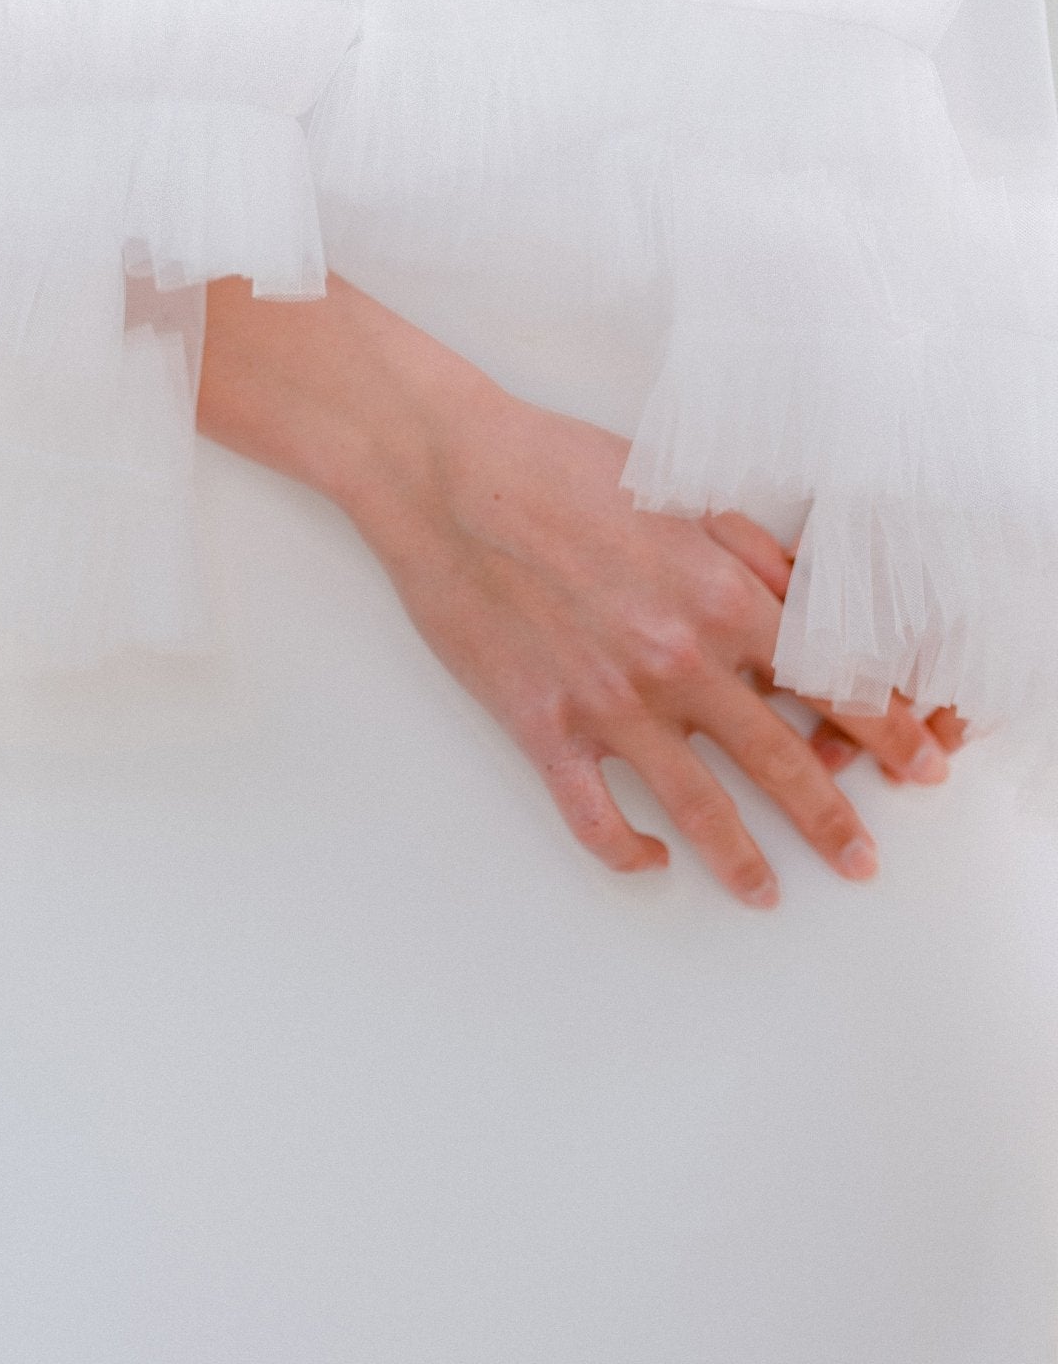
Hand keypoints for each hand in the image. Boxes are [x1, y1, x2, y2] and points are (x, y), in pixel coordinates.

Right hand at [197, 276, 958, 907]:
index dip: (884, 732)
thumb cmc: (558, 469)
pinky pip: (594, 815)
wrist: (450, 474)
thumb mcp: (678, 495)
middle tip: (862, 860)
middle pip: (781, 760)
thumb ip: (750, 556)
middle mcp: (677, 658)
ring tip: (767, 894)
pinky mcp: (541, 724)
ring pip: (696, 806)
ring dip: (741, 859)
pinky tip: (648, 860)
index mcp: (720, 596)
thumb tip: (807, 605)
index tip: (915, 766)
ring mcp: (608, 700)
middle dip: (834, 819)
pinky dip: (625, 851)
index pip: (830, 682)